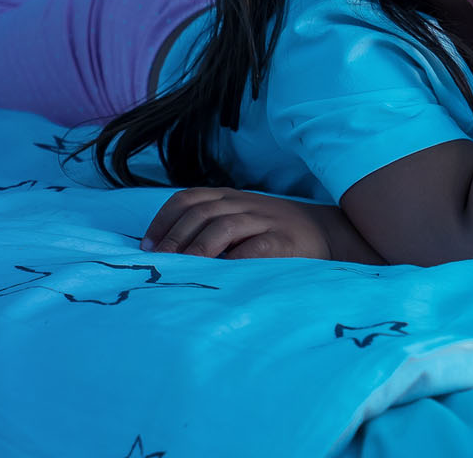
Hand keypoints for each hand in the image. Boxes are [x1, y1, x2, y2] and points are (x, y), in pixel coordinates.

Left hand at [139, 187, 331, 259]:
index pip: (187, 198)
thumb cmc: (273, 231)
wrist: (326, 232)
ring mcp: (264, 220)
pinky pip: (254, 248)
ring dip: (197, 248)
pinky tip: (219, 274)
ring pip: (223, 226)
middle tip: (159, 262)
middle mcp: (243, 203)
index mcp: (228, 197)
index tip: (147, 246)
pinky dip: (233, 260)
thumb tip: (165, 251)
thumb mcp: (240, 219)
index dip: (163, 221)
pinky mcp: (282, 241)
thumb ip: (210, 225)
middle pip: (200, 212)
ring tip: (182, 269)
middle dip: (174, 238)